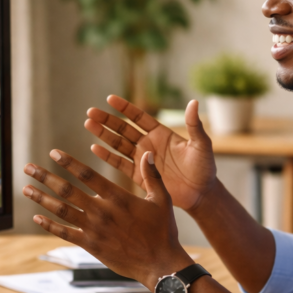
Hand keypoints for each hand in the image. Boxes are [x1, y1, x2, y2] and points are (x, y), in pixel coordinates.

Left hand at [23, 150, 192, 288]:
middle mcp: (102, 211)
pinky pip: (65, 233)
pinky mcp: (90, 245)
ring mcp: (94, 229)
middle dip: (45, 177)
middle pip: (67, 191)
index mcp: (118, 197)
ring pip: (62, 210)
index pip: (88, 175)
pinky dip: (49, 225)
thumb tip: (147, 153)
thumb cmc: (162, 231)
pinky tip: (37, 216)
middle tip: (28, 167)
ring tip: (26, 188)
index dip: (69, 163)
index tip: (54, 153)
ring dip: (41, 198)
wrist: (159, 264)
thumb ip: (152, 176)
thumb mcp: (162, 200)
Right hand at [85, 95, 215, 211]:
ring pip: (118, 144)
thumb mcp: (201, 145)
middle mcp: (148, 144)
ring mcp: (142, 159)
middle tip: (90, 112)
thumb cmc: (204, 168)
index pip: (139, 117)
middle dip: (107, 120)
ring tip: (88, 124)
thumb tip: (194, 102)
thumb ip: (195, 125)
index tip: (110, 99)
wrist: (201, 194)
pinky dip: (107, 156)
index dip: (125, 108)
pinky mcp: (139, 176)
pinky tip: (94, 148)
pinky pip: (120, 164)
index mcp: (161, 133)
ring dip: (103, 135)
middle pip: (123, 129)